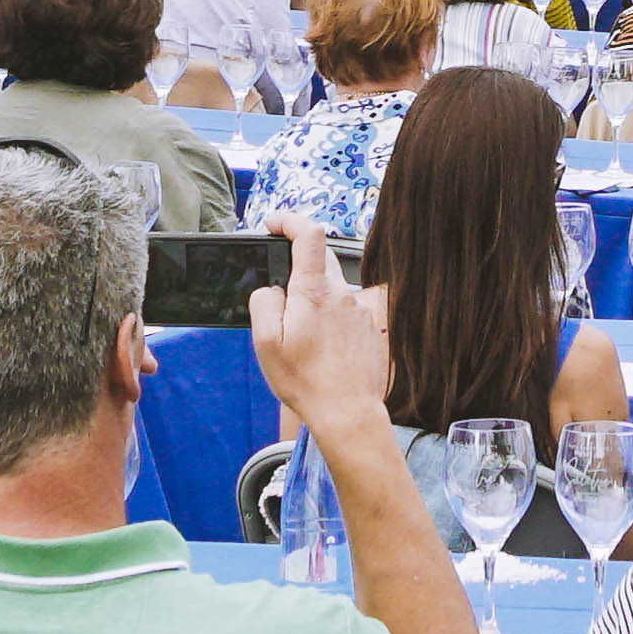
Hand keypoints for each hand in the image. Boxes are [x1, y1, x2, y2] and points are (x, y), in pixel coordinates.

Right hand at [248, 220, 393, 434]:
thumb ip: (264, 303)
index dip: (289, 221)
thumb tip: (272, 289)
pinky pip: (344, 311)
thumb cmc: (307, 381)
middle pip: (320, 260)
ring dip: (313, 301)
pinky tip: (321, 349)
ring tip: (301, 338)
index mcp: (314, 292)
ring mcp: (359, 310)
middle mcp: (342, 294)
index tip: (274, 225)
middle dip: (297, 267)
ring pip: (331, 289)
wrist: (348, 412)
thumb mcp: (267, 343)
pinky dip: (329, 320)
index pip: (308, 234)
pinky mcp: (368, 327)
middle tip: (280, 296)